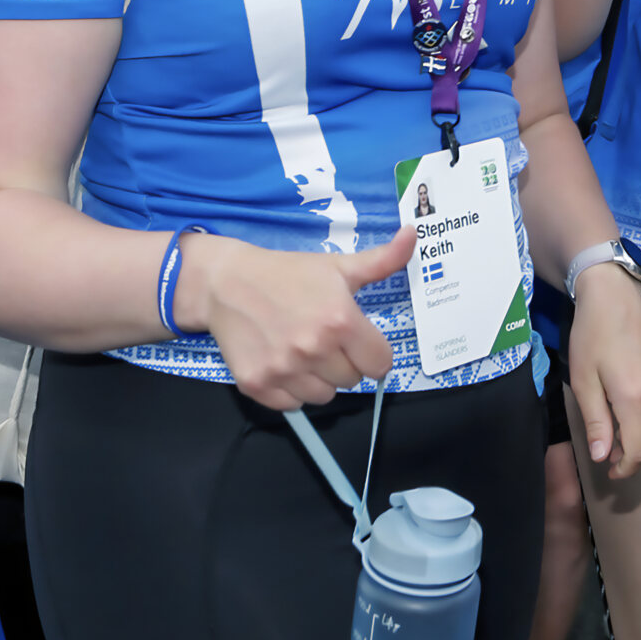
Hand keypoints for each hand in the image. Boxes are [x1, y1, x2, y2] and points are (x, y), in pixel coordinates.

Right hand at [182, 229, 411, 410]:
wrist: (226, 283)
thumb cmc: (288, 274)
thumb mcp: (339, 265)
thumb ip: (382, 260)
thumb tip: (414, 234)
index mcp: (340, 321)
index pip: (380, 364)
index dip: (373, 352)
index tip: (358, 340)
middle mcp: (313, 350)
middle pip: (352, 381)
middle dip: (345, 362)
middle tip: (325, 340)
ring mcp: (283, 370)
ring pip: (324, 397)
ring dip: (320, 380)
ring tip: (304, 351)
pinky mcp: (257, 385)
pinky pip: (292, 405)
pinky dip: (292, 390)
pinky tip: (284, 363)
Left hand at [567, 262, 640, 478]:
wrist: (616, 296)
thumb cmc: (592, 337)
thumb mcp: (583, 381)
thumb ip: (597, 422)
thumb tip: (603, 458)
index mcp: (634, 397)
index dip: (626, 468)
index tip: (611, 470)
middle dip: (639, 457)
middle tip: (617, 453)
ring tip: (632, 433)